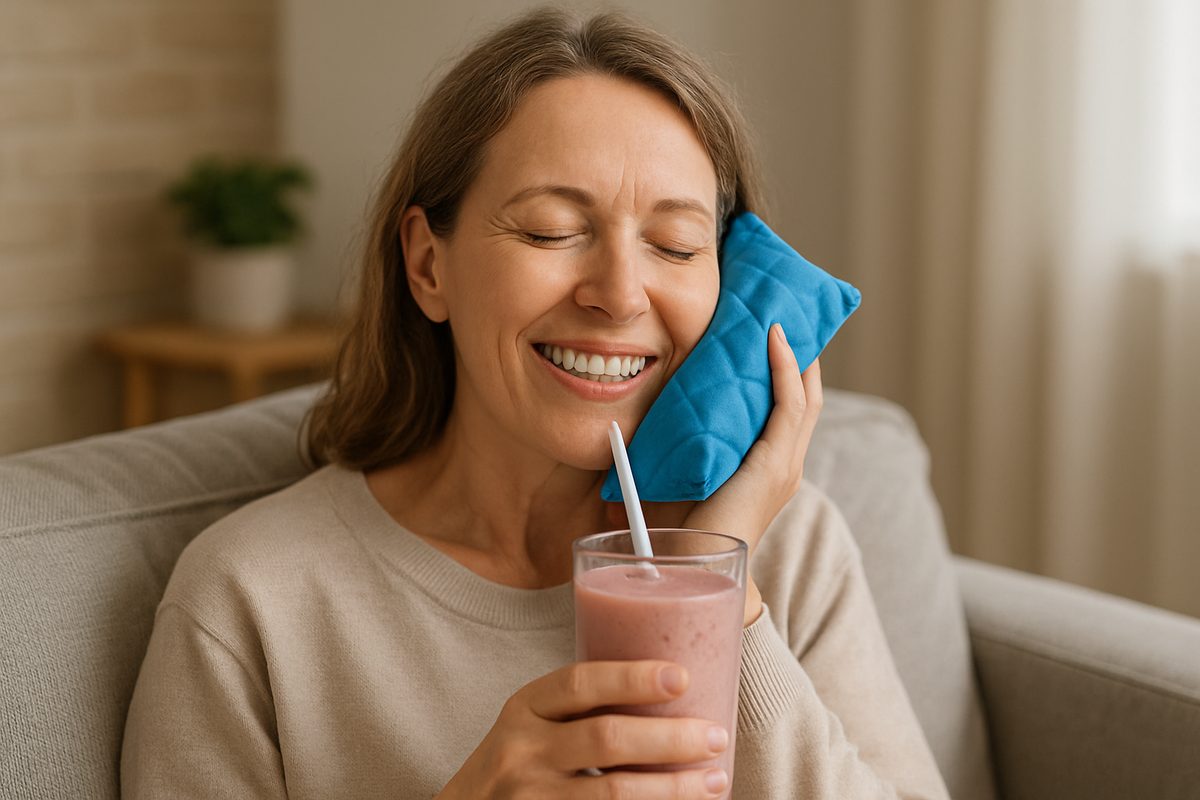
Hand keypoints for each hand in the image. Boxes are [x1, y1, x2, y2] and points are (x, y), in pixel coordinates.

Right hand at [436, 661, 730, 798]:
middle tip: (715, 736)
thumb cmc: (519, 759)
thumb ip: (582, 707)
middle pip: (605, 739)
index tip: (681, 677)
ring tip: (716, 780)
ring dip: (672, 789)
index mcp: (525, 708)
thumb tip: (674, 690)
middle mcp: (523, 751)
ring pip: (613, 794)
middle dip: (669, 738)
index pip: (579, 684)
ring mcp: (532, 798)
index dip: (632, 679)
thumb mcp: (534, 721)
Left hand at [606, 324, 822, 624]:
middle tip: (779, 302)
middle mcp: (785, 461)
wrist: (688, 572)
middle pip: (806, 390)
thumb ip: (671, 443)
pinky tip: (774, 339)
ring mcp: (784, 465)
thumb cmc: (677, 529)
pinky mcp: (773, 467)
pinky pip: (789, 405)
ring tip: (779, 307)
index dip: (786, 362)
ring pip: (804, 393)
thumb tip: (626, 415)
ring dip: (794, 348)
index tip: (768, 322)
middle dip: (798, 345)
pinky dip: (784, 369)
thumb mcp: (678, 471)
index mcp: (767, 463)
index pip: (790, 403)